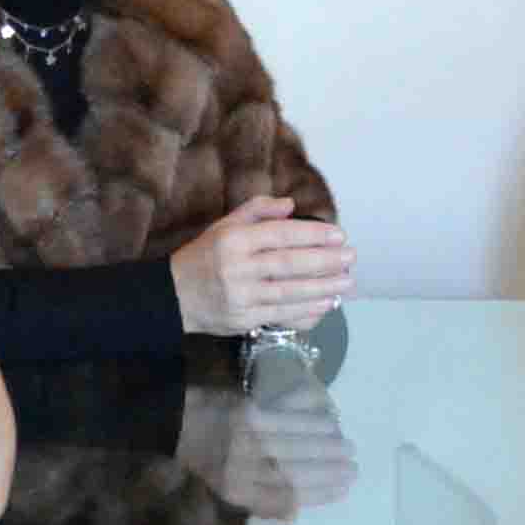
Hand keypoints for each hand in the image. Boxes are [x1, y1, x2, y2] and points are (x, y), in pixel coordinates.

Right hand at [170, 194, 355, 336]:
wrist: (174, 296)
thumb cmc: (205, 256)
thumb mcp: (223, 226)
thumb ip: (257, 211)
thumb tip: (290, 205)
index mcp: (233, 240)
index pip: (280, 235)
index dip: (313, 235)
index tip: (339, 236)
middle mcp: (236, 268)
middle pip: (288, 264)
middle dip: (324, 261)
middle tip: (350, 258)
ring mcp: (240, 296)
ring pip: (288, 291)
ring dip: (322, 288)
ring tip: (346, 282)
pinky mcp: (243, 319)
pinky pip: (281, 315)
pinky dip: (306, 310)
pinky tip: (326, 304)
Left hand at [177, 380, 360, 518]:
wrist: (175, 423)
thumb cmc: (204, 460)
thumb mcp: (226, 489)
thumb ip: (259, 500)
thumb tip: (295, 512)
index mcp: (238, 492)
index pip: (288, 496)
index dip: (320, 494)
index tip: (344, 488)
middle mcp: (244, 468)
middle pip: (296, 470)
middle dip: (329, 470)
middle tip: (353, 466)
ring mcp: (246, 439)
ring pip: (296, 442)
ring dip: (326, 443)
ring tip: (346, 444)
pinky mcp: (248, 412)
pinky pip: (287, 414)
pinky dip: (311, 417)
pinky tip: (328, 419)